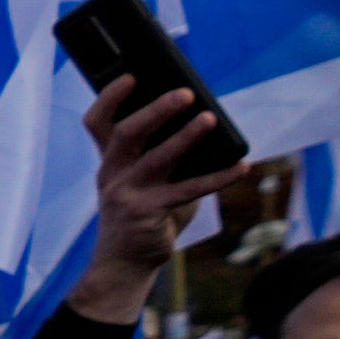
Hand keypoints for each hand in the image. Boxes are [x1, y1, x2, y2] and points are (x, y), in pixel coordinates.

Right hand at [69, 78, 239, 324]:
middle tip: (185, 94)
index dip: (111, 97)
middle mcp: (113, 174)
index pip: (97, 122)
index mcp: (110, 161)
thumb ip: (164, 154)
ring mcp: (128, 194)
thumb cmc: (144, 212)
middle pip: (126, 133)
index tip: (132, 76)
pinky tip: (242, 166)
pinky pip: (189, 190)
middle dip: (156, 110)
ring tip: (210, 119)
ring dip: (185, 137)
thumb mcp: (145, 179)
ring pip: (156, 158)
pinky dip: (218, 177)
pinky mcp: (149, 213)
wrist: (126, 262)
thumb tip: (206, 122)